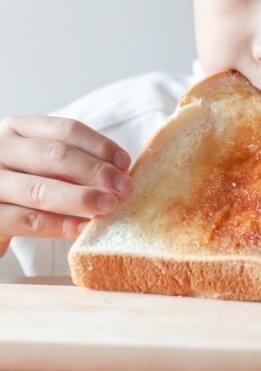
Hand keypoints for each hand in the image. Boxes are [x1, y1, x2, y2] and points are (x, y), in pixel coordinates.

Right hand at [0, 116, 133, 256]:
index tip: (125, 163)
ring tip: (109, 206)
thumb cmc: (22, 184)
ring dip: (82, 198)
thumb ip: (72, 162)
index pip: (65, 130)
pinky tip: (85, 227)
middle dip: (97, 172)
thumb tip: (120, 173)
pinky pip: (29, 221)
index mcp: (18, 130)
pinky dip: (61, 225)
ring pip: (41, 189)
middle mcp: (0, 150)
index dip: (100, 146)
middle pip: (56, 156)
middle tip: (124, 188)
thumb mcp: (40, 163)